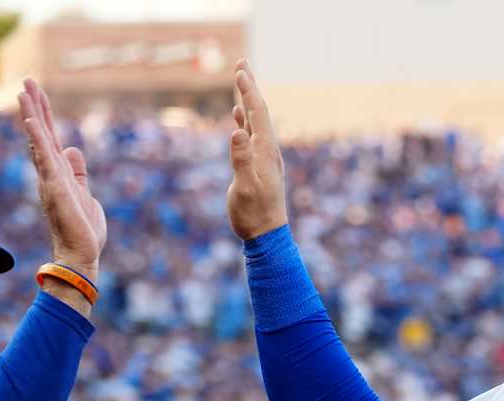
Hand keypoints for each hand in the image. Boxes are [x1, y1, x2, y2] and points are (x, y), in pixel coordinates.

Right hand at [17, 78, 105, 281]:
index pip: (49, 139)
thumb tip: (73, 150)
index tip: (36, 94)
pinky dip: (37, 139)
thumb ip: (78, 173)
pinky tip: (30, 121)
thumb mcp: (85, 194)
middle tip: (26, 81)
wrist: (81, 256)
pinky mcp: (55, 187)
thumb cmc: (82, 232)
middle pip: (40, 133)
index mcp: (58, 174)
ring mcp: (50, 179)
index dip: (43, 116)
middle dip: (34, 107)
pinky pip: (43, 158)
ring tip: (23, 91)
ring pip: (38, 141)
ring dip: (31, 115)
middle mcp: (49, 173)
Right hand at [226, 60, 288, 239]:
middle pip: (258, 111)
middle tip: (242, 63)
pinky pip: (251, 135)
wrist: (266, 235)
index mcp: (264, 150)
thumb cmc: (254, 214)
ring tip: (241, 81)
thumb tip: (237, 132)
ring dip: (247, 100)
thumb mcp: (245, 187)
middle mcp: (266, 149)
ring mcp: (263, 157)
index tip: (240, 70)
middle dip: (249, 86)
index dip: (248, 91)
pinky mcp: (257, 165)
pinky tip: (237, 117)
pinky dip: (244, 121)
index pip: (257, 113)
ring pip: (255, 121)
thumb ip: (241, 160)